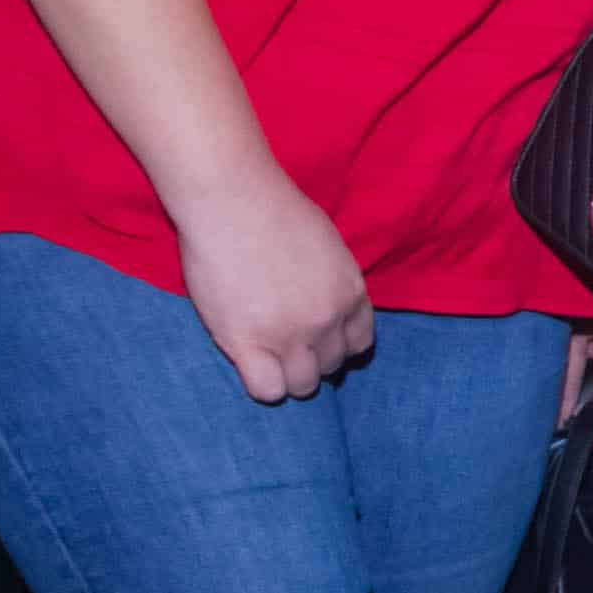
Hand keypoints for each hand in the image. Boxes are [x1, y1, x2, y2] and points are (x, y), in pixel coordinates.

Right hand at [175, 167, 374, 403]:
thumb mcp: (328, 247)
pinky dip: (263, 385)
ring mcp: (288, 336)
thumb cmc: (276, 212)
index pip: (359, 343)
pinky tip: (250, 363)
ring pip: (303, 386)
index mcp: (350, 293)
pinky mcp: (247, 344)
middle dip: (311, 358)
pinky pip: (267, 390)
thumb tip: (329, 306)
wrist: (233, 201)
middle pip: (330, 366)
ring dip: (289, 376)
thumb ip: (334, 283)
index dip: (338, 346)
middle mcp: (327, 320)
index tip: (319, 342)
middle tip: (285, 344)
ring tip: (268, 356)